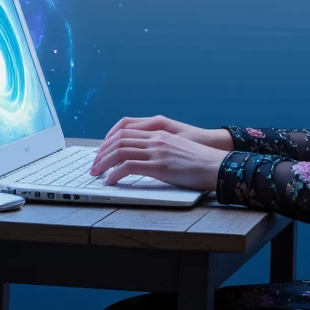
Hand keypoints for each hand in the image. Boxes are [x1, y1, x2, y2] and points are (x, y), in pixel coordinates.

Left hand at [90, 115, 230, 190]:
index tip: (101, 150)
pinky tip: (110, 181)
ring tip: (96, 173)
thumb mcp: (177, 146)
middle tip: (94, 165)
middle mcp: (155, 138)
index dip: (108, 139)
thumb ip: (160, 147)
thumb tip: (144, 157)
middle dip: (101, 152)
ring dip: (103, 163)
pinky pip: (128, 166)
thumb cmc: (200, 159)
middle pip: (119, 139)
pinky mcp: (158, 166)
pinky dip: (115, 174)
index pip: (125, 129)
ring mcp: (156, 151)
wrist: (216, 164)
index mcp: (159, 131)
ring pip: (120, 151)